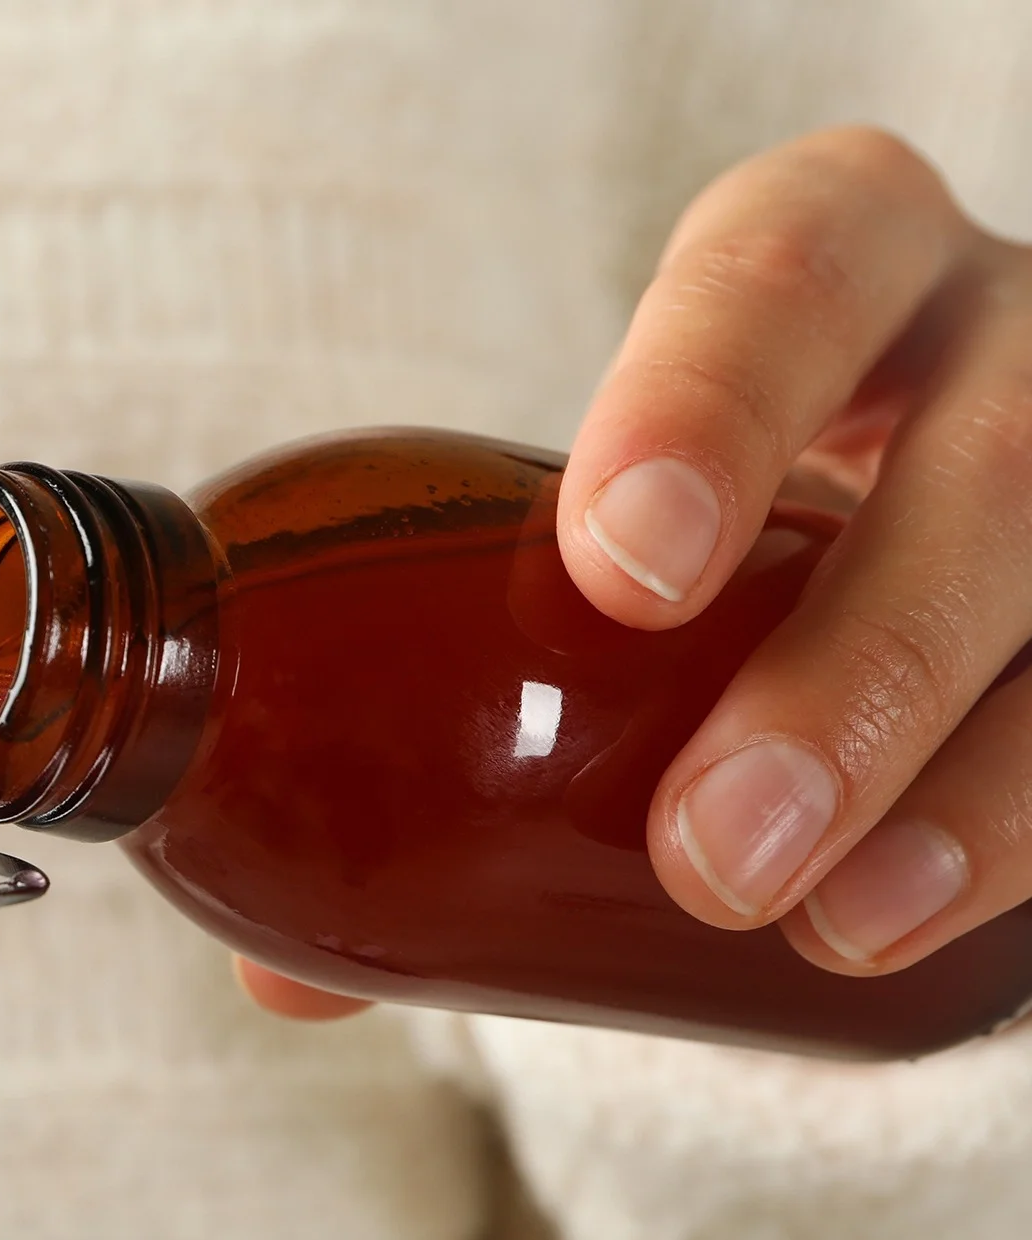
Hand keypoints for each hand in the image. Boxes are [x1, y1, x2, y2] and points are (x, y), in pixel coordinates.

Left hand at [240, 125, 1031, 1015]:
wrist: (915, 523)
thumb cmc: (719, 523)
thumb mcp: (611, 538)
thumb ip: (455, 699)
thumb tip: (288, 971)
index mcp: (827, 261)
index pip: (784, 271)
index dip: (704, 403)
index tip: (614, 573)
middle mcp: (994, 338)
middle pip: (989, 467)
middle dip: (857, 670)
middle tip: (709, 848)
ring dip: (971, 790)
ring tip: (818, 925)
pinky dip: (1027, 835)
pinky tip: (905, 930)